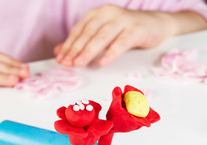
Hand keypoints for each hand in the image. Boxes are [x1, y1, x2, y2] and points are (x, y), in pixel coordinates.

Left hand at [54, 4, 206, 66]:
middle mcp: (107, 13)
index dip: (68, 45)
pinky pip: (122, 42)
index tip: (60, 59)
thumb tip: (59, 52)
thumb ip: (81, 42)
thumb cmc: (123, 32)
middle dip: (75, 49)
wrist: (154, 24)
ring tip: (79, 63)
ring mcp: (122, 20)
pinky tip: (103, 62)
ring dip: (89, 51)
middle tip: (67, 63)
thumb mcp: (100, 35)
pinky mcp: (136, 29)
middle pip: (88, 33)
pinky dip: (111, 52)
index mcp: (96, 14)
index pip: (78, 31)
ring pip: (102, 36)